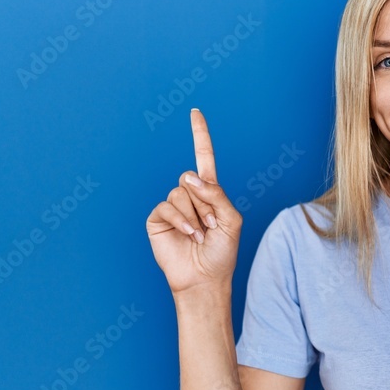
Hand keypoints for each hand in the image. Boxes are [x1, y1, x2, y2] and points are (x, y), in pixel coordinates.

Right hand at [146, 108, 242, 294]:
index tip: (195, 112)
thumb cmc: (222, 252)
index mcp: (210, 192)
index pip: (204, 158)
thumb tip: (190, 177)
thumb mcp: (232, 220)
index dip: (200, 135)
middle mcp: (190, 195)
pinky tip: (190, 236)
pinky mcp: (158, 218)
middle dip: (206, 202)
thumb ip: (217, 195)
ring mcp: (173, 206)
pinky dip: (182, 221)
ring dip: (196, 215)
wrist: (204, 278)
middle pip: (192, 177)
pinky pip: (168, 206)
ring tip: (201, 234)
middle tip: (212, 225)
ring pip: (181, 192)